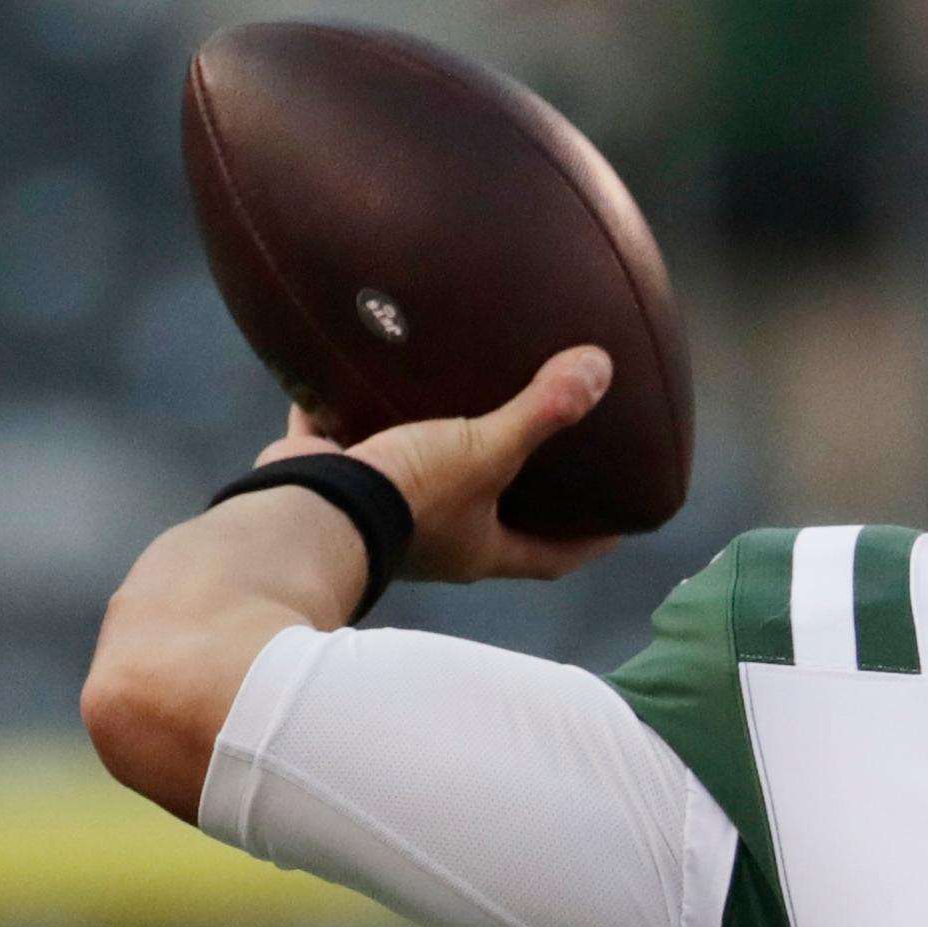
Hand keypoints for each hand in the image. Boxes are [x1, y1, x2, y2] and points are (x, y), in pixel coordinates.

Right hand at [253, 345, 620, 582]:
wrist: (305, 512)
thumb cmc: (406, 498)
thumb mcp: (483, 451)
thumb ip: (538, 413)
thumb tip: (600, 369)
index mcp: (478, 548)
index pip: (552, 558)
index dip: (589, 542)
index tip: (622, 522)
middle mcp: (434, 539)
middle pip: (488, 518)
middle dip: (515, 492)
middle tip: (548, 455)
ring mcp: (379, 513)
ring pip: (418, 476)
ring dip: (436, 445)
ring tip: (459, 400)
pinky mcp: (331, 478)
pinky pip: (344, 435)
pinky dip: (350, 407)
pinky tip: (358, 368)